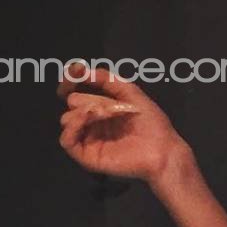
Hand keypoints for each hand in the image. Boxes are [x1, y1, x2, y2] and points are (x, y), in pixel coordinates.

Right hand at [56, 64, 191, 183]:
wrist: (161, 150)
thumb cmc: (151, 123)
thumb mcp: (130, 92)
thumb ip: (105, 78)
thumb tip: (79, 69)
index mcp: (102, 109)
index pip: (77, 92)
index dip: (71, 81)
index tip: (73, 72)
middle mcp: (93, 123)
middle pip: (73, 103)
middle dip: (89, 99)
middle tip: (109, 107)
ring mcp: (89, 140)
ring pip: (66, 119)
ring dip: (83, 112)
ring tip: (105, 113)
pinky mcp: (87, 156)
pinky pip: (66, 140)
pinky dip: (73, 126)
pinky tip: (87, 118)